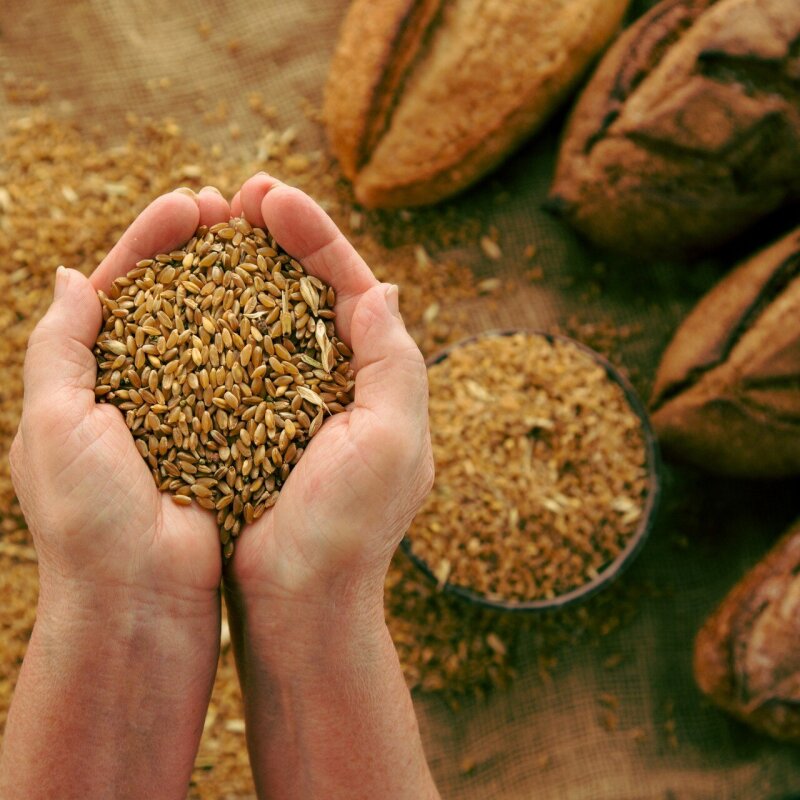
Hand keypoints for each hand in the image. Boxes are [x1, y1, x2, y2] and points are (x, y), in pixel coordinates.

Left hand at [11, 187, 230, 609]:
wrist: (140, 600)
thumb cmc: (86, 518)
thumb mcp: (51, 421)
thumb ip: (58, 346)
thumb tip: (71, 275)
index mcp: (89, 378)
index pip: (121, 288)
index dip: (152, 241)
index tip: (191, 204)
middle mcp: (142, 388)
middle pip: (176, 300)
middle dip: (202, 252)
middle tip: (236, 209)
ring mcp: (191, 411)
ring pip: (219, 333)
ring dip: (239, 287)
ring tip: (269, 243)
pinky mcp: (232, 437)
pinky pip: (252, 378)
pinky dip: (267, 341)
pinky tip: (291, 309)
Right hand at [225, 173, 433, 613]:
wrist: (302, 605)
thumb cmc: (349, 531)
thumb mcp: (392, 442)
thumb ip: (395, 362)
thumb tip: (383, 286)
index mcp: (380, 378)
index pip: (351, 286)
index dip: (315, 236)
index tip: (271, 196)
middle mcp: (343, 383)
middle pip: (311, 291)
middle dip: (281, 240)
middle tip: (240, 195)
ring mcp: (296, 402)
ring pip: (273, 319)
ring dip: (246, 270)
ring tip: (212, 227)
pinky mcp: (256, 425)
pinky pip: (239, 360)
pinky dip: (219, 322)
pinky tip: (191, 294)